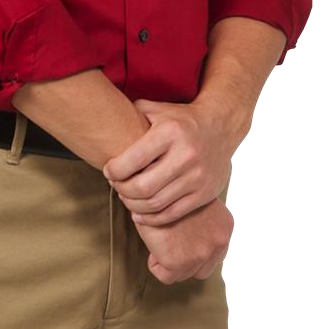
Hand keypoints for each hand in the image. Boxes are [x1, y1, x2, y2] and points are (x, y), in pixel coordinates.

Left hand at [102, 98, 233, 225]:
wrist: (222, 126)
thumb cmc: (181, 120)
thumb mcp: (158, 110)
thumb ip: (132, 113)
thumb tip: (105, 119)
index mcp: (171, 132)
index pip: (132, 160)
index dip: (113, 170)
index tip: (108, 170)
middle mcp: (186, 155)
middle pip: (142, 187)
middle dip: (122, 190)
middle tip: (116, 185)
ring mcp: (198, 177)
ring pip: (155, 204)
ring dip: (133, 205)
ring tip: (126, 197)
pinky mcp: (205, 194)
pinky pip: (172, 214)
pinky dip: (151, 218)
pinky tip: (140, 213)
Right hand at [133, 197, 234, 284]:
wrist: (156, 182)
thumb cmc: (171, 188)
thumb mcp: (198, 203)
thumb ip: (204, 222)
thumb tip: (192, 240)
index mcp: (226, 227)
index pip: (214, 256)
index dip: (193, 250)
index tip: (180, 238)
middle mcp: (220, 242)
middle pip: (202, 270)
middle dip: (185, 261)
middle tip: (170, 243)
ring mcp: (201, 253)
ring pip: (183, 275)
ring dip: (170, 262)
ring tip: (161, 242)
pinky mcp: (178, 261)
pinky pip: (166, 276)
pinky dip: (156, 264)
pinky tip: (154, 244)